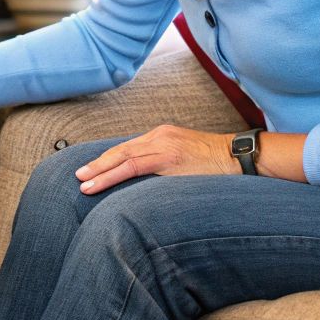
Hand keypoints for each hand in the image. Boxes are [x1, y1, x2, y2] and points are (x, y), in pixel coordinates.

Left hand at [74, 125, 237, 194]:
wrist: (240, 157)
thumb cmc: (217, 163)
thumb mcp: (186, 158)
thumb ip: (164, 164)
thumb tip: (146, 181)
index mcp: (162, 135)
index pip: (127, 148)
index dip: (106, 160)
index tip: (90, 170)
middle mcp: (159, 136)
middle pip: (120, 151)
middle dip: (98, 165)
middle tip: (78, 176)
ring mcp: (164, 146)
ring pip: (123, 159)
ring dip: (101, 172)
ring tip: (84, 184)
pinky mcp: (169, 157)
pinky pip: (135, 167)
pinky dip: (115, 175)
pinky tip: (102, 184)